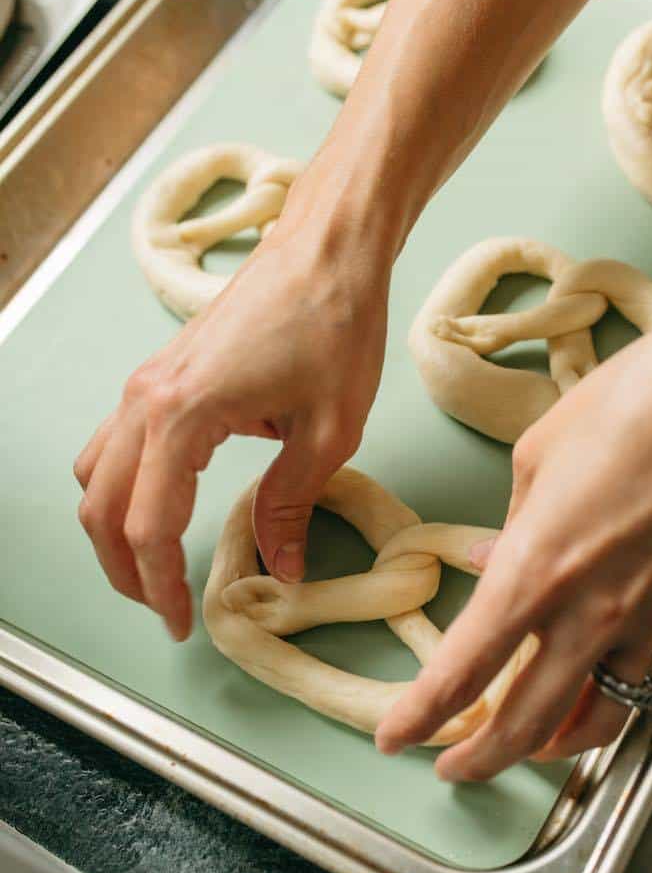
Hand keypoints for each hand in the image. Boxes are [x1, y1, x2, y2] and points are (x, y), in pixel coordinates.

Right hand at [74, 218, 387, 639]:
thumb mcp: (328, 432)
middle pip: (103, 509)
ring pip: (96, 476)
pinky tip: (162, 506)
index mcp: (182, 415)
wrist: (326, 249)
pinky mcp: (159, 374)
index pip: (149, 527)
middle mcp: (146, 398)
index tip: (182, 623)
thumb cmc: (334, 324)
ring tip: (157, 568)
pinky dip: (123, 488)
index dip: (161, 586)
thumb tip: (283, 569)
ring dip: (115, 529)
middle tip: (165, 607)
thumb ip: (291, 506)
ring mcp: (145, 383)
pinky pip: (114, 444)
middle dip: (127, 570)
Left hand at [376, 280, 651, 779]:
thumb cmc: (636, 403)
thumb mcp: (537, 454)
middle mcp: (591, 611)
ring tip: (531, 748)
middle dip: (482, 760)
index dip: (421, 718)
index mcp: (536, 569)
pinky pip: (644, 664)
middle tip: (455, 771)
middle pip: (528, 725)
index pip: (463, 672)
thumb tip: (493, 557)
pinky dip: (614, 680)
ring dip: (555, 744)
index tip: (397, 737)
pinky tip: (601, 664)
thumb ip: (511, 523)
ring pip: (598, 717)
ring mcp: (649, 617)